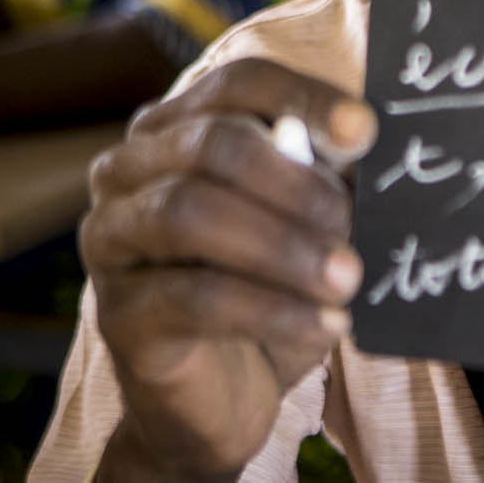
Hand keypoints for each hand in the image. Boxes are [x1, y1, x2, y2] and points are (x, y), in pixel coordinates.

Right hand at [82, 58, 375, 482]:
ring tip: (348, 278)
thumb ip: (329, 176)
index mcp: (176, 127)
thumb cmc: (268, 291)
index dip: (301, 98)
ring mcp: (111, 240)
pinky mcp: (117, 314)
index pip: (237, 84)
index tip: (365, 132)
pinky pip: (195, 297)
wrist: (218, 400)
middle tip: (352, 223)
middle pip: (211, 145)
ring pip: (190, 215)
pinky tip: (326, 324)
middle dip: (294, 183)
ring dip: (282, 246)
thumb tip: (372, 142)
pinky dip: (273, 309)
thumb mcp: (308, 225)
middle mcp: (127, 171)